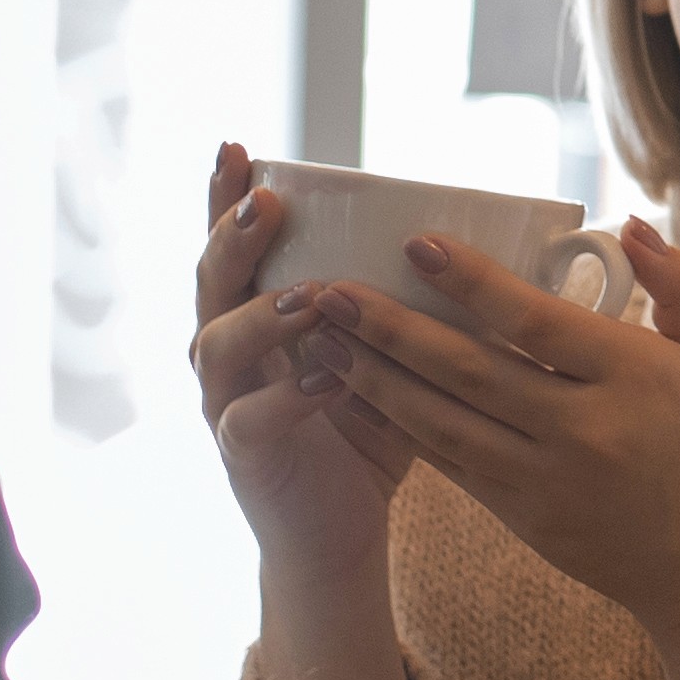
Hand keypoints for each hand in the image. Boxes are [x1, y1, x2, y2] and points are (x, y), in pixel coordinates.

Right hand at [190, 149, 411, 679]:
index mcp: (256, 315)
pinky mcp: (241, 454)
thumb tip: (469, 243)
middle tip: (268, 203)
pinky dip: (286, 393)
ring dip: (261, 313)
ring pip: (215, 343)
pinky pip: (248, 417)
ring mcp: (225, 402)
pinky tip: (326, 375)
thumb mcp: (387, 357)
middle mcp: (227, 350)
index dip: (226, 195)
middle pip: (210, 280)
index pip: (235, 244)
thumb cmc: (366, 433)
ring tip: (310, 295)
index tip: (238, 144)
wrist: (341, 535)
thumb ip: (399, 306)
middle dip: (234, 237)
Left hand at [285, 217, 679, 679]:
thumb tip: (631, 223)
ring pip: (443, 421)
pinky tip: (353, 394)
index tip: (414, 243)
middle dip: (390, 329)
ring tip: (318, 337)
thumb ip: (678, 286)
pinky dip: (395, 427)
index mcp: (634, 377)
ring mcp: (546, 479)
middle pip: (470, 371)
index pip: (537, 322)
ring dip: (373, 378)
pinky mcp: (521, 515)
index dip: (471, 282)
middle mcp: (584, 429)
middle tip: (327, 290)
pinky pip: (446, 462)